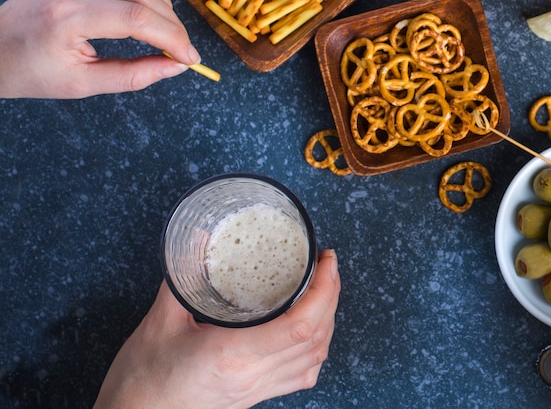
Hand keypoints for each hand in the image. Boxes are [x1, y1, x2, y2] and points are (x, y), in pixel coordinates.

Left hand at [0, 0, 198, 98]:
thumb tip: (176, 67)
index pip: (137, 18)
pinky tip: (151, 9)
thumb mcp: (82, 84)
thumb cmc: (29, 72)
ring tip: (168, 30)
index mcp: (67, 18)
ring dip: (163, 2)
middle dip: (172, 25)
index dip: (172, 38)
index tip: (189, 59)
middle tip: (182, 51)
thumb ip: (133, 76)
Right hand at [94, 249, 340, 408]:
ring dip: (328, 320)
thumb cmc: (139, 381)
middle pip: (316, 338)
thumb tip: (197, 238)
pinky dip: (317, 350)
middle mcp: (252, 375)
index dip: (323, 291)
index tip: (325, 262)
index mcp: (232, 355)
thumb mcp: (157, 323)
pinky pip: (301, 377)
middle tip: (327, 266)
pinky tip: (311, 331)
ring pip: (315, 358)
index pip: (299, 326)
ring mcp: (257, 389)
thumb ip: (180, 280)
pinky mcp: (254, 397)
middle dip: (331, 296)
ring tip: (324, 290)